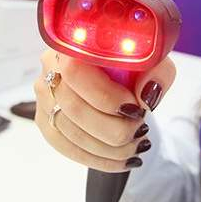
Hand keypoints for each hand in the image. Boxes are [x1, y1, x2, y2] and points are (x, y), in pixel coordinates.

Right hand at [33, 48, 175, 172]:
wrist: (119, 69)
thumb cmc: (132, 61)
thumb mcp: (153, 58)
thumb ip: (156, 70)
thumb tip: (146, 96)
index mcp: (74, 41)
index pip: (76, 72)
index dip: (106, 97)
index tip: (135, 108)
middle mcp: (51, 65)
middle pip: (74, 108)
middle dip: (114, 129)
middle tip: (141, 131)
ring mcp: (44, 94)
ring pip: (70, 132)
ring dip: (109, 148)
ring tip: (136, 146)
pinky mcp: (45, 118)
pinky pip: (64, 147)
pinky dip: (96, 159)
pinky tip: (120, 159)